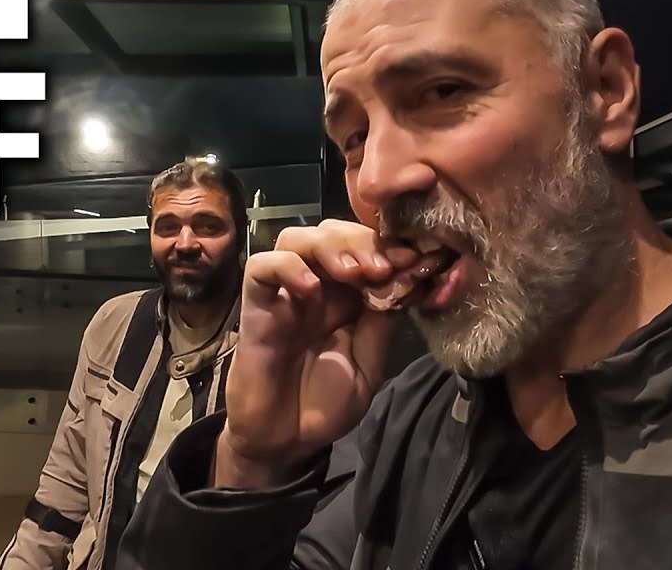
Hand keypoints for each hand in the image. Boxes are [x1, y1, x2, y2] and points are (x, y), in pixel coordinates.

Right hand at [214, 219, 417, 487]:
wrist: (286, 441)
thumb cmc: (325, 404)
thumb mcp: (369, 362)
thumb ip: (381, 321)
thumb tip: (405, 278)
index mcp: (347, 296)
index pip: (364, 247)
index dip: (390, 245)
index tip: (416, 260)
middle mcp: (316, 286)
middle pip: (332, 231)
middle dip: (362, 240)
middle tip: (382, 266)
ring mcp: (284, 294)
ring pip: (296, 237)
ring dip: (328, 246)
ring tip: (352, 273)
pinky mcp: (255, 307)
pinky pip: (261, 267)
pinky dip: (286, 267)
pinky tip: (309, 290)